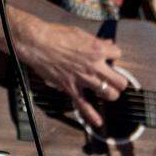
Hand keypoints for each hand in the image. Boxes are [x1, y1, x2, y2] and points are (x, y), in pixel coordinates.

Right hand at [9, 8, 126, 127]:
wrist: (36, 43)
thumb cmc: (54, 35)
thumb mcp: (78, 33)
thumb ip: (95, 41)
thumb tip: (106, 43)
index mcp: (97, 49)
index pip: (117, 54)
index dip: (113, 55)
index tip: (108, 56)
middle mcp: (94, 66)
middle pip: (120, 80)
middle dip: (118, 80)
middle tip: (113, 79)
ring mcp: (84, 79)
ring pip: (109, 93)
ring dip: (109, 93)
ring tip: (106, 92)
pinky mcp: (71, 88)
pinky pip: (84, 105)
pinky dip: (91, 115)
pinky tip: (98, 121)